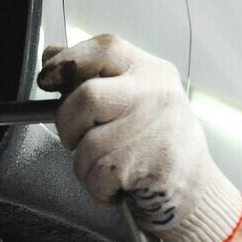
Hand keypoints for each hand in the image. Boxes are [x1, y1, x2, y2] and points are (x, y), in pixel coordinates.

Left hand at [38, 34, 241, 241]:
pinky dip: (98, 188)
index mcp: (151, 72)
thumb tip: (52, 55)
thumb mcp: (132, 100)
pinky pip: (97, 175)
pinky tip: (119, 186)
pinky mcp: (154, 164)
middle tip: (78, 140)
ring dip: (84, 166)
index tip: (46, 78)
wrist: (195, 191)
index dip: (67, 61)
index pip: (104, 49)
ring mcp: (157, 129)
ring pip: (87, 144)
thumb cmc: (156, 146)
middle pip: (86, 98)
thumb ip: (92, 77)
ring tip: (107, 170)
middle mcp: (157, 95)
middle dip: (68, 125)